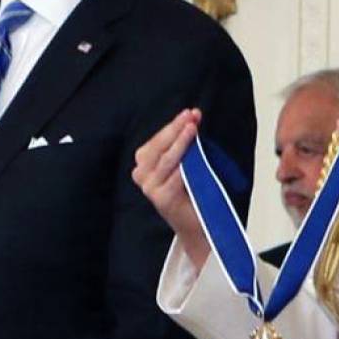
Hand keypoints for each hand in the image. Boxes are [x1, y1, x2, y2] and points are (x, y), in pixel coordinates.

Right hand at [132, 109, 208, 266]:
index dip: (173, 125)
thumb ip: (185, 143)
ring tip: (192, 130)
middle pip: (158, 147)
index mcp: (144, 163)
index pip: (157, 140)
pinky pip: (173, 178)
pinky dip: (183, 166)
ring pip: (165, 161)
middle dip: (176, 130)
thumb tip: (193, 118)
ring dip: (180, 143)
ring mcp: (150, 188)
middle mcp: (142, 175)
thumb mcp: (186, 162)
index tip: (190, 113)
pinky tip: (192, 156)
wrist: (197, 224)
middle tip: (191, 117)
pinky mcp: (161, 200)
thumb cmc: (191, 190)